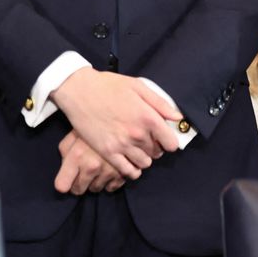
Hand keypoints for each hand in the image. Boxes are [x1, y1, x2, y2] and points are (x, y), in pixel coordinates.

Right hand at [51, 68, 180, 179]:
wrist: (79, 90)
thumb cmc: (109, 85)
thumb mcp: (139, 87)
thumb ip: (161, 103)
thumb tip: (177, 117)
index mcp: (149, 117)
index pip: (171, 143)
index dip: (169, 141)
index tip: (163, 138)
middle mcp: (138, 134)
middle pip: (157, 153)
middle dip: (155, 148)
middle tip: (148, 141)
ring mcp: (122, 145)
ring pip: (144, 163)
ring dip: (144, 158)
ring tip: (138, 150)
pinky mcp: (107, 152)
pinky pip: (127, 170)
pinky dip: (132, 170)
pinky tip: (130, 162)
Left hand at [55, 130, 126, 194]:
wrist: (125, 118)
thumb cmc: (95, 125)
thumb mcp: (75, 133)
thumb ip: (65, 151)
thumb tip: (64, 168)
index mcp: (77, 155)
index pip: (62, 185)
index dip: (64, 183)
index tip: (67, 181)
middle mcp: (92, 166)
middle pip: (78, 189)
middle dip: (79, 182)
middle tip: (82, 172)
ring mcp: (108, 171)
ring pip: (95, 189)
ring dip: (95, 181)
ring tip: (98, 167)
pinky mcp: (123, 173)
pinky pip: (111, 188)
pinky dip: (110, 181)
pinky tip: (110, 169)